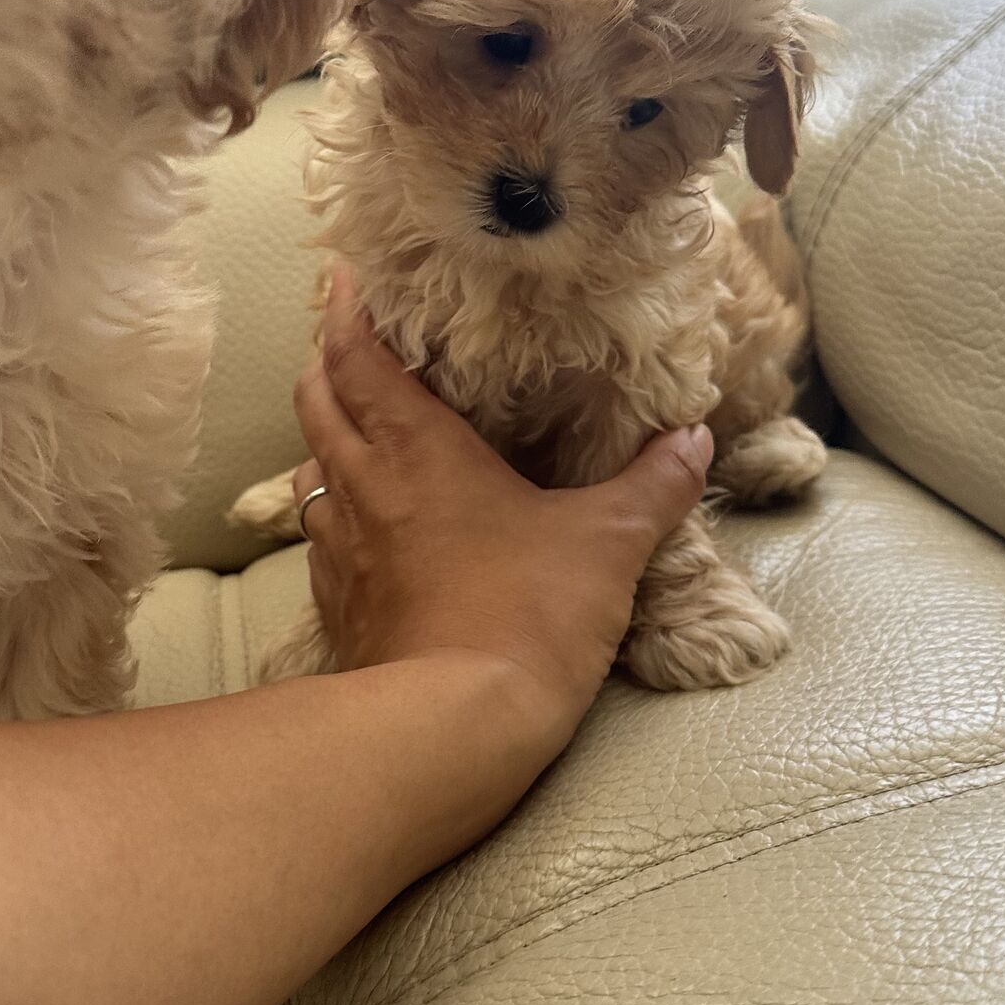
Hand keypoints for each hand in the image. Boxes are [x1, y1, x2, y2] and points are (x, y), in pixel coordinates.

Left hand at [292, 269, 712, 747]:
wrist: (452, 729)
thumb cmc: (525, 617)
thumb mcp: (608, 545)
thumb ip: (651, 486)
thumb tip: (691, 440)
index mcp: (418, 449)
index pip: (361, 359)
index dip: (347, 312)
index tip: (342, 275)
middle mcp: (364, 487)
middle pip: (318, 403)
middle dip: (326, 365)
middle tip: (344, 344)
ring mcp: (342, 551)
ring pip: (313, 472)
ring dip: (324, 442)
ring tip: (351, 431)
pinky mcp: (341, 609)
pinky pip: (322, 543)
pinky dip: (333, 517)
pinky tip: (362, 530)